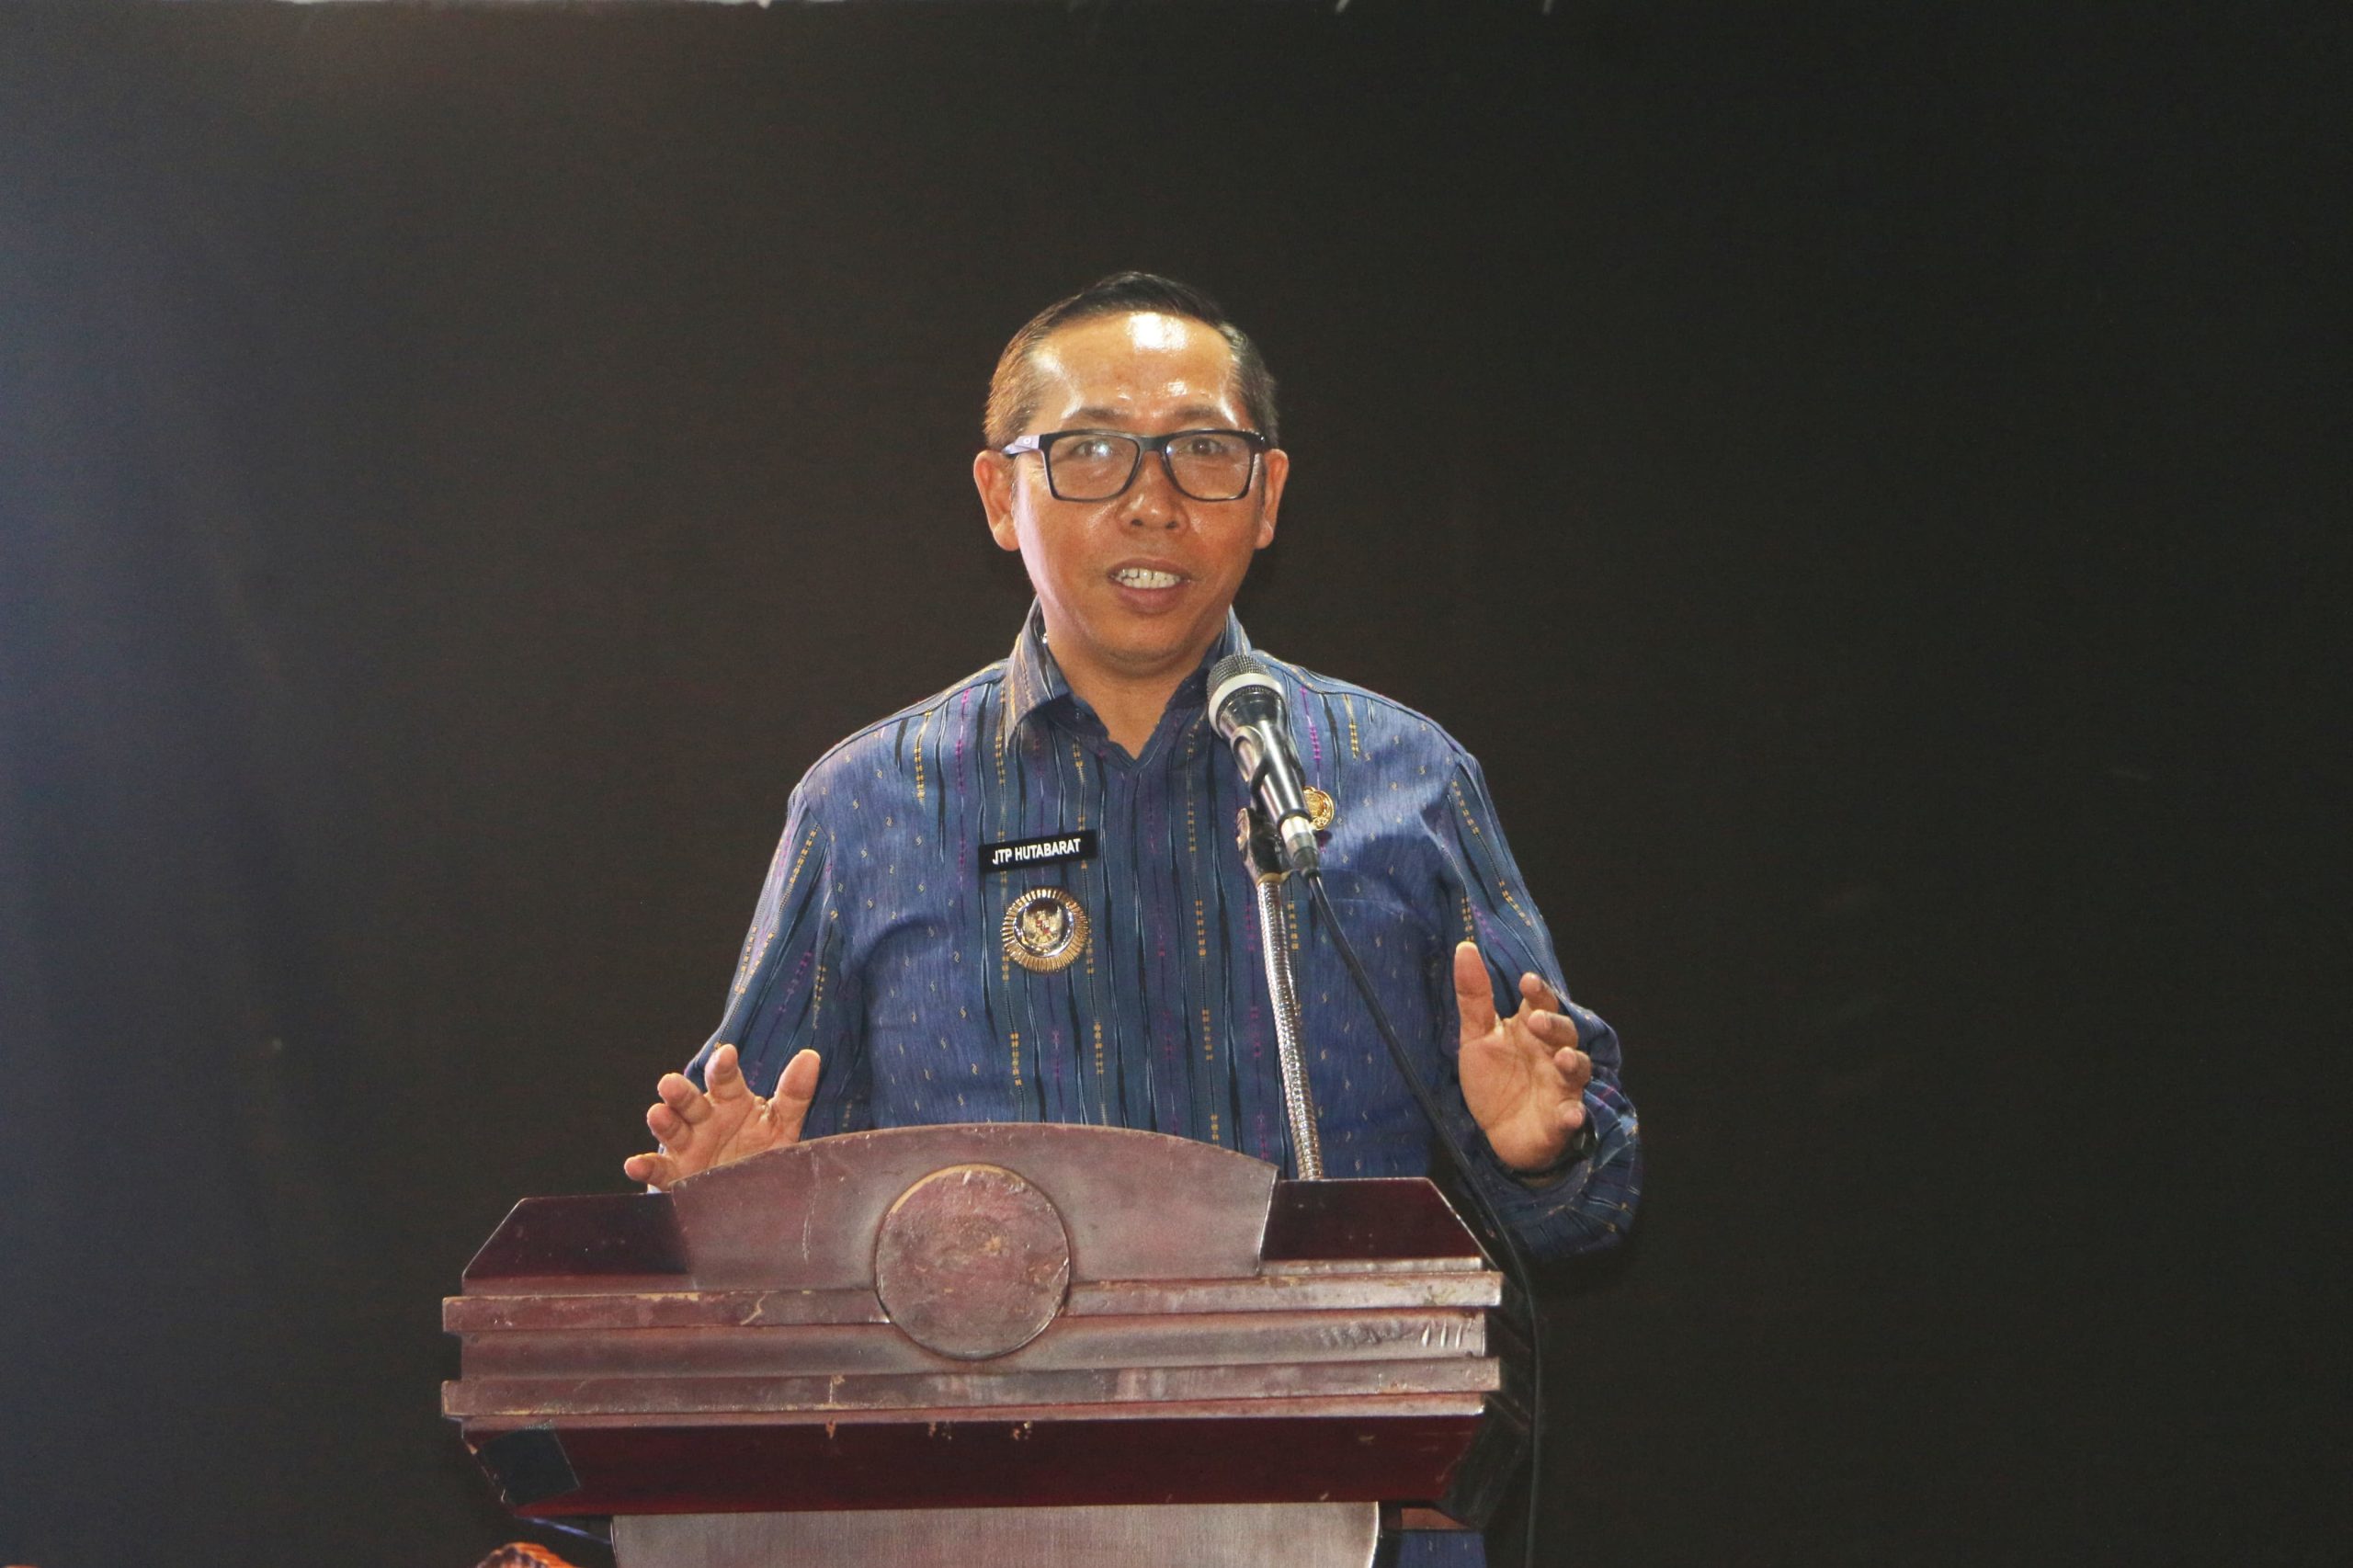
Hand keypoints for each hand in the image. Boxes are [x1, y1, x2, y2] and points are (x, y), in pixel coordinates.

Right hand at [621, 1043, 820, 1189]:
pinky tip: (634, 1164)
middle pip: (689, 1100)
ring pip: (670, 1128)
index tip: (728, 1055)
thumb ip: (794, 1094)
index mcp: (731, 1102)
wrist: (747, 1194)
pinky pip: (657, 1169)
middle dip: (680, 1092)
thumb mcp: (781, 1124)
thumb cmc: (761, 1150)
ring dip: (662, 1120)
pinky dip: (644, 1167)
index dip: (725, 1067)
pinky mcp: (674, 1174)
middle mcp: (704, 1119)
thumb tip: (811, 1057)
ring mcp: (687, 1145)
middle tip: (670, 1083)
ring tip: (657, 1113)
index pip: (726, 1079)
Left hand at [1453, 941, 1593, 1171]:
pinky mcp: (1561, 1119)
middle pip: (1565, 1032)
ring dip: (1573, 1063)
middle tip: (1537, 1022)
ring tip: (1562, 1058)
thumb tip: (1464, 947)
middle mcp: (1553, 1053)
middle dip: (1554, 1025)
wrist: (1497, 1131)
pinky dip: (1573, 1115)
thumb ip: (1474, 996)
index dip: (1539, 992)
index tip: (1527, 981)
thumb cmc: (1493, 1078)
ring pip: (1577, 1069)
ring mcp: (1561, 1086)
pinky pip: (1572, 1116)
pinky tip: (1571, 1114)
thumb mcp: (1476, 1036)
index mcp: (1533, 1029)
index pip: (1542, 1003)